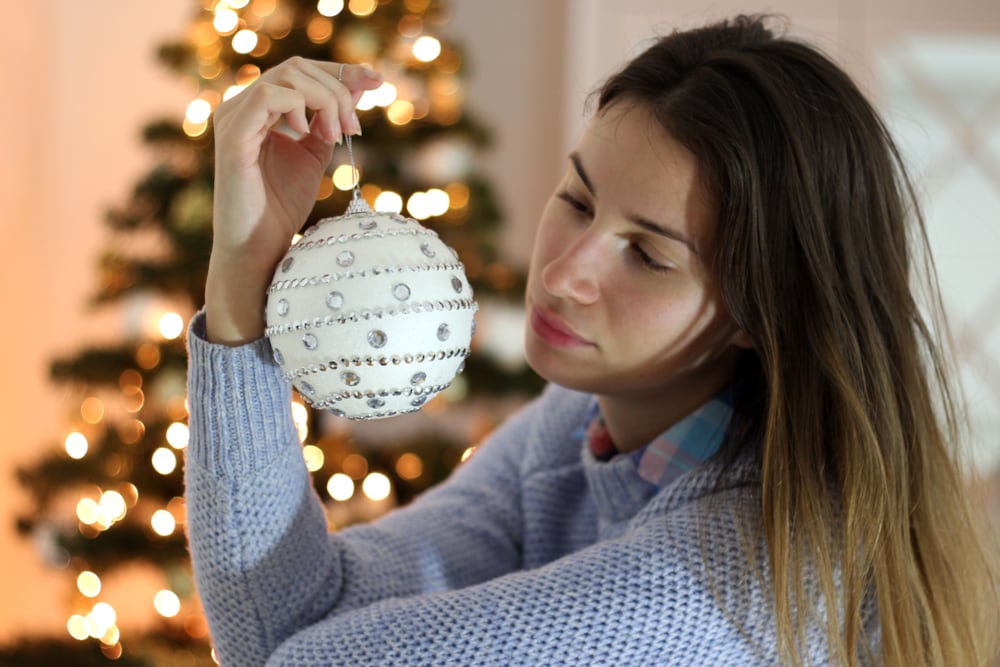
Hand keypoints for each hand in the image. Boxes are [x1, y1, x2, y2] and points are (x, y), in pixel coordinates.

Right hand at [205, 57, 383, 344]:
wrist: (258, 248)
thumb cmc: (280, 208)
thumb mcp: (313, 156)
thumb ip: (326, 123)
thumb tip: (355, 90)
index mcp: (258, 109)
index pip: (300, 71)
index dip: (341, 71)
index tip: (378, 80)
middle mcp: (241, 106)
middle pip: (297, 67)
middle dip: (339, 88)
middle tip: (356, 127)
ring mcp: (233, 118)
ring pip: (287, 77)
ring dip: (326, 100)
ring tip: (339, 135)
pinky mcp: (233, 136)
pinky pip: (268, 97)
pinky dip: (299, 107)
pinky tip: (309, 134)